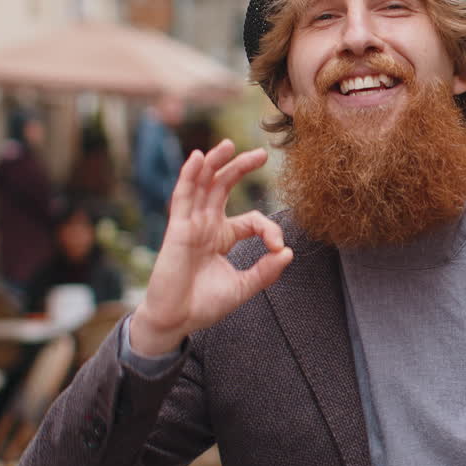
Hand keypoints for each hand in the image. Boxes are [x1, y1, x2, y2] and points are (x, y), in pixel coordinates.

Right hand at [130, 140, 292, 355]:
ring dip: (215, 163)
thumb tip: (289, 251)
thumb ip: (266, 271)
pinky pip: (183, 196)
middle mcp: (206, 226)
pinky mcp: (178, 229)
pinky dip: (189, 176)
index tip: (278, 247)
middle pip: (223, 188)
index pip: (251, 220)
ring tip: (229, 144)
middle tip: (262, 154)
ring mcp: (191, 225)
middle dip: (240, 168)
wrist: (176, 321)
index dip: (269, 229)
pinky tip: (198, 158)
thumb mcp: (243, 287)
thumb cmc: (204, 305)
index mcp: (222, 238)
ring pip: (203, 185)